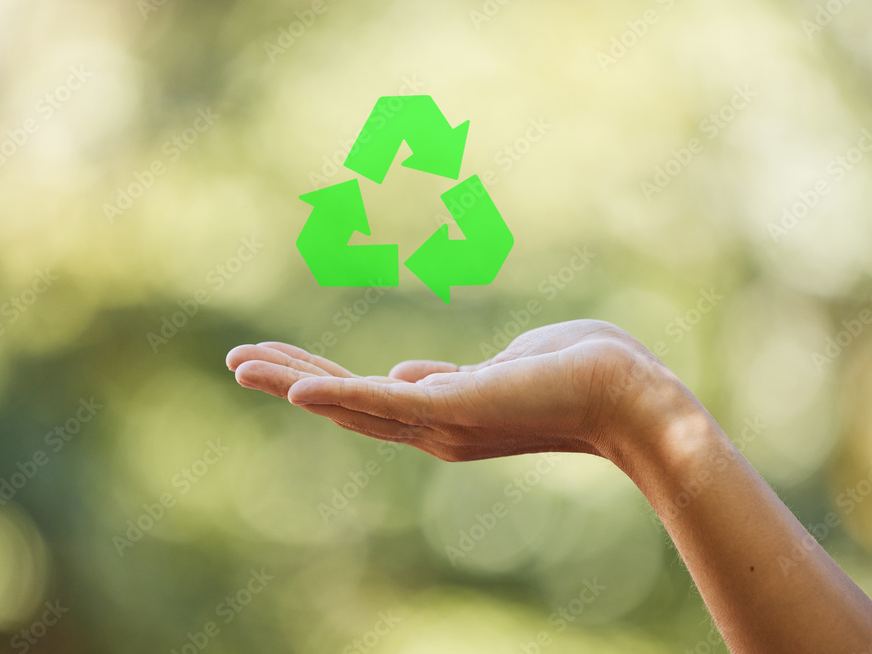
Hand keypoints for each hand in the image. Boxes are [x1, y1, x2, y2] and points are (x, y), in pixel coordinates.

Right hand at [226, 319, 698, 462]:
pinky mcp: (458, 409)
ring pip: (353, 404)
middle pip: (346, 404)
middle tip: (236, 363)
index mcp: (443, 412)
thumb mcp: (500, 367)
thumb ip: (450, 377)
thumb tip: (407, 373)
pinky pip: (386, 404)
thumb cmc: (580, 372)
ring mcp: (444, 421)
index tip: (280, 366)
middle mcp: (434, 426)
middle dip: (288, 382)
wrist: (634, 396)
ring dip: (293, 384)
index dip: (318, 381)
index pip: (366, 397)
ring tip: (242, 366)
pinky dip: (338, 396)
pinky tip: (295, 388)